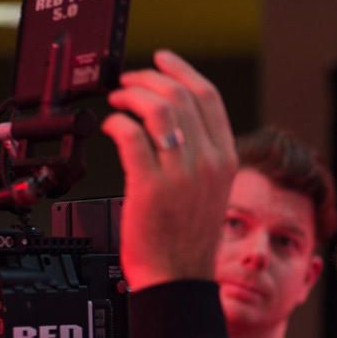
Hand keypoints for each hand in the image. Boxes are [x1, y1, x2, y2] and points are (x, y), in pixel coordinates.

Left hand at [102, 50, 237, 290]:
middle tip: (128, 82)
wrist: (177, 277)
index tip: (162, 60)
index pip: (209, 97)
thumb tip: (172, 118)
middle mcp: (208, 163)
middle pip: (180, 96)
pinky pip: (131, 136)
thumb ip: (199, 154)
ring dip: (131, 96)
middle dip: (149, 79)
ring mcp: (181, 175)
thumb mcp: (209, 189)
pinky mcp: (150, 187)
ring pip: (157, 110)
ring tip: (118, 100)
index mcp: (226, 159)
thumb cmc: (186, 238)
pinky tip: (110, 127)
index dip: (181, 70)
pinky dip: (116, 123)